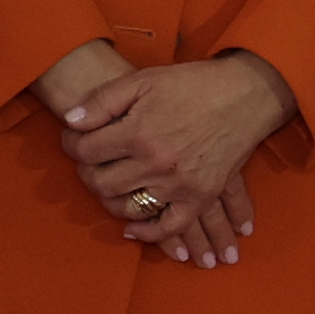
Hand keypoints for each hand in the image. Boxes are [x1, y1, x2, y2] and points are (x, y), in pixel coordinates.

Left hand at [61, 53, 296, 261]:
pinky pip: (170, 226)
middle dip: (87, 174)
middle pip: (103, 184)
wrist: (244, 96)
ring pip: (130, 209)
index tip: (73, 140)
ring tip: (106, 191)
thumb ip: (101, 101)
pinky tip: (132, 229)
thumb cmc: (190, 84)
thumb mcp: (141, 80)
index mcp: (138, 133)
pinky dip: (149, 233)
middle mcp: (157, 164)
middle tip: (87, 165)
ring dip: (110, 203)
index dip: (71, 144)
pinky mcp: (201, 196)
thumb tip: (70, 121)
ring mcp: (180, 184)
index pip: (86, 151)